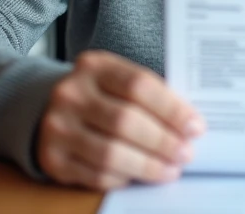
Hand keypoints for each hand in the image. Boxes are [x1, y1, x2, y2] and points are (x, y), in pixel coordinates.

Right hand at [36, 50, 205, 189]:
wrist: (49, 109)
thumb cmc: (100, 95)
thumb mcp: (119, 80)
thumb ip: (150, 95)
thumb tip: (189, 125)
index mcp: (93, 66)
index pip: (139, 85)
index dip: (171, 109)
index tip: (195, 126)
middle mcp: (70, 94)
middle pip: (126, 120)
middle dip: (162, 141)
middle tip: (185, 153)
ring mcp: (57, 127)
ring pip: (111, 153)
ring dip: (148, 165)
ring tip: (170, 169)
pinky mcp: (53, 159)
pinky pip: (96, 175)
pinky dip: (124, 178)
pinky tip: (140, 175)